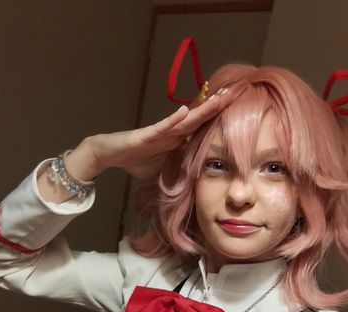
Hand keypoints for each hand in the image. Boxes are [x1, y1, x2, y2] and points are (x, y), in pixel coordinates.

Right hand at [67, 86, 236, 179]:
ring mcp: (159, 132)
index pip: (202, 127)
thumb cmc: (136, 161)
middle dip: (217, 106)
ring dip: (201, 109)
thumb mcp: (164, 170)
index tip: (239, 109)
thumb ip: (180, 170)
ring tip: (219, 98)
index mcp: (177, 139)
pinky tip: (184, 111)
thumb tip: (198, 183)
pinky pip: (161, 127)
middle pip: (198, 117)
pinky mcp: (145, 136)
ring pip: (184, 119)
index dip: (219, 118)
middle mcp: (171, 132)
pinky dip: (172, 120)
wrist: (109, 156)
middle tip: (236, 93)